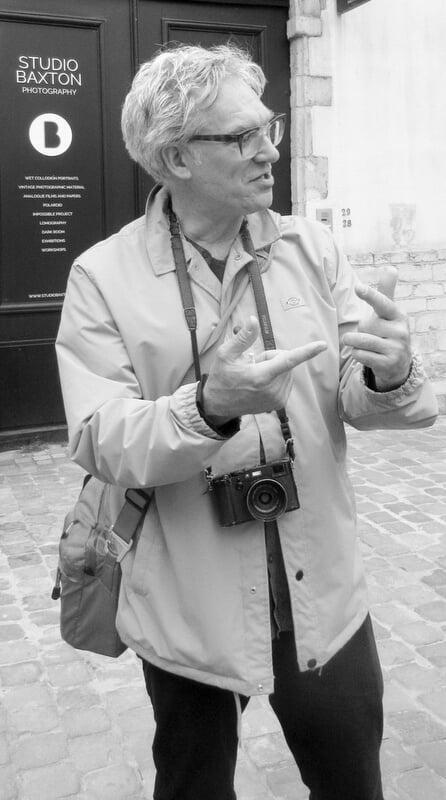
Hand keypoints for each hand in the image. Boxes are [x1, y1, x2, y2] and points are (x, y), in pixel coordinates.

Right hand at [202, 316, 326, 422]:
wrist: (218, 405)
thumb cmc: (221, 377)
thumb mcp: (225, 354)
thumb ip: (242, 338)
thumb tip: (253, 319)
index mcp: (260, 376)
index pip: (288, 360)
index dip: (307, 351)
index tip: (322, 345)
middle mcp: (272, 389)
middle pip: (285, 361)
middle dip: (272, 358)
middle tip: (253, 364)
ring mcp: (277, 399)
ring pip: (287, 372)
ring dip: (274, 369)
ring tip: (255, 376)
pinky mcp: (279, 404)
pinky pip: (286, 382)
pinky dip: (277, 379)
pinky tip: (260, 385)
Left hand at [342, 267, 411, 390]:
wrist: (399, 363)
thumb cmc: (388, 332)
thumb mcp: (389, 313)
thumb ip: (386, 292)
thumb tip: (390, 268)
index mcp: (398, 315)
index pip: (383, 303)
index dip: (370, 295)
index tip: (358, 287)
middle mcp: (399, 331)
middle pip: (364, 325)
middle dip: (361, 330)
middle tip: (373, 335)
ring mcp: (395, 348)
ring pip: (359, 341)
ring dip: (354, 342)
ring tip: (362, 343)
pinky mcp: (387, 363)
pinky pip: (359, 355)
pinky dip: (357, 354)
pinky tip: (367, 355)